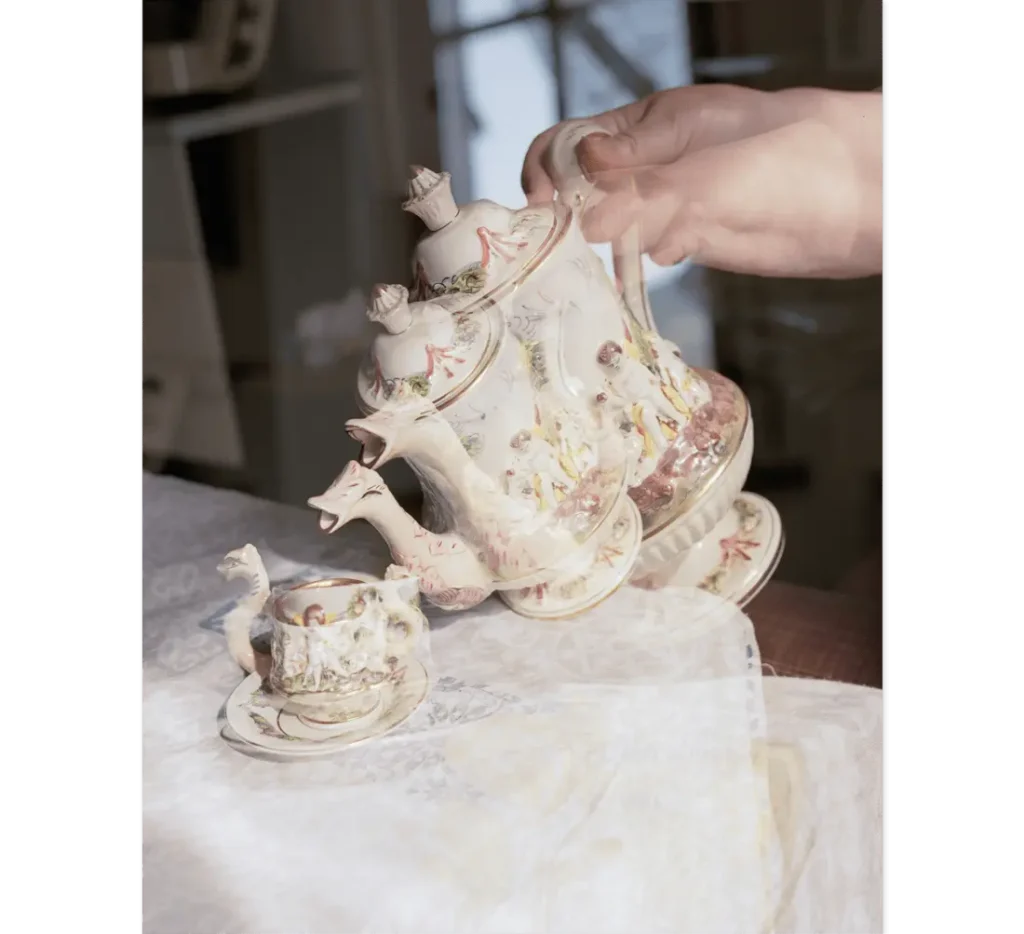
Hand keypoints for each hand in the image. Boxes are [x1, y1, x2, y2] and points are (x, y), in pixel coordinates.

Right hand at [521, 85, 881, 278]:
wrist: (843, 197)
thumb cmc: (784, 154)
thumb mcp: (702, 157)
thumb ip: (640, 177)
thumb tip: (577, 186)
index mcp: (639, 127)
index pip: (566, 143)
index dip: (544, 172)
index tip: (539, 208)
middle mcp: (642, 166)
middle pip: (573, 188)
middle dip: (555, 216)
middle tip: (551, 250)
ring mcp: (658, 204)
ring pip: (597, 225)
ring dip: (585, 247)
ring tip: (582, 270)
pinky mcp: (677, 240)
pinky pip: (631, 254)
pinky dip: (622, 268)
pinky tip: (629, 275)